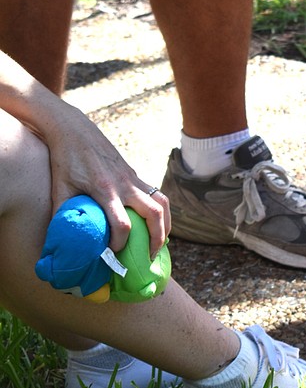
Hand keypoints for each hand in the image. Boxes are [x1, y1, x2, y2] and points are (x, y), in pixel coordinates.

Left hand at [41, 99, 169, 255]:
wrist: (74, 130)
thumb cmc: (65, 160)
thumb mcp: (60, 189)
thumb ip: (62, 216)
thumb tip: (58, 243)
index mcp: (105, 189)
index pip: (122, 224)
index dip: (119, 244)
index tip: (111, 254)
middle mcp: (124, 184)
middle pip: (154, 214)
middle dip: (157, 238)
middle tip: (150, 257)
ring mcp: (132, 178)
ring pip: (162, 203)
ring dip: (166, 225)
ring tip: (160, 243)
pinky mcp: (134, 174)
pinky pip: (156, 194)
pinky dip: (160, 212)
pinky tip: (154, 224)